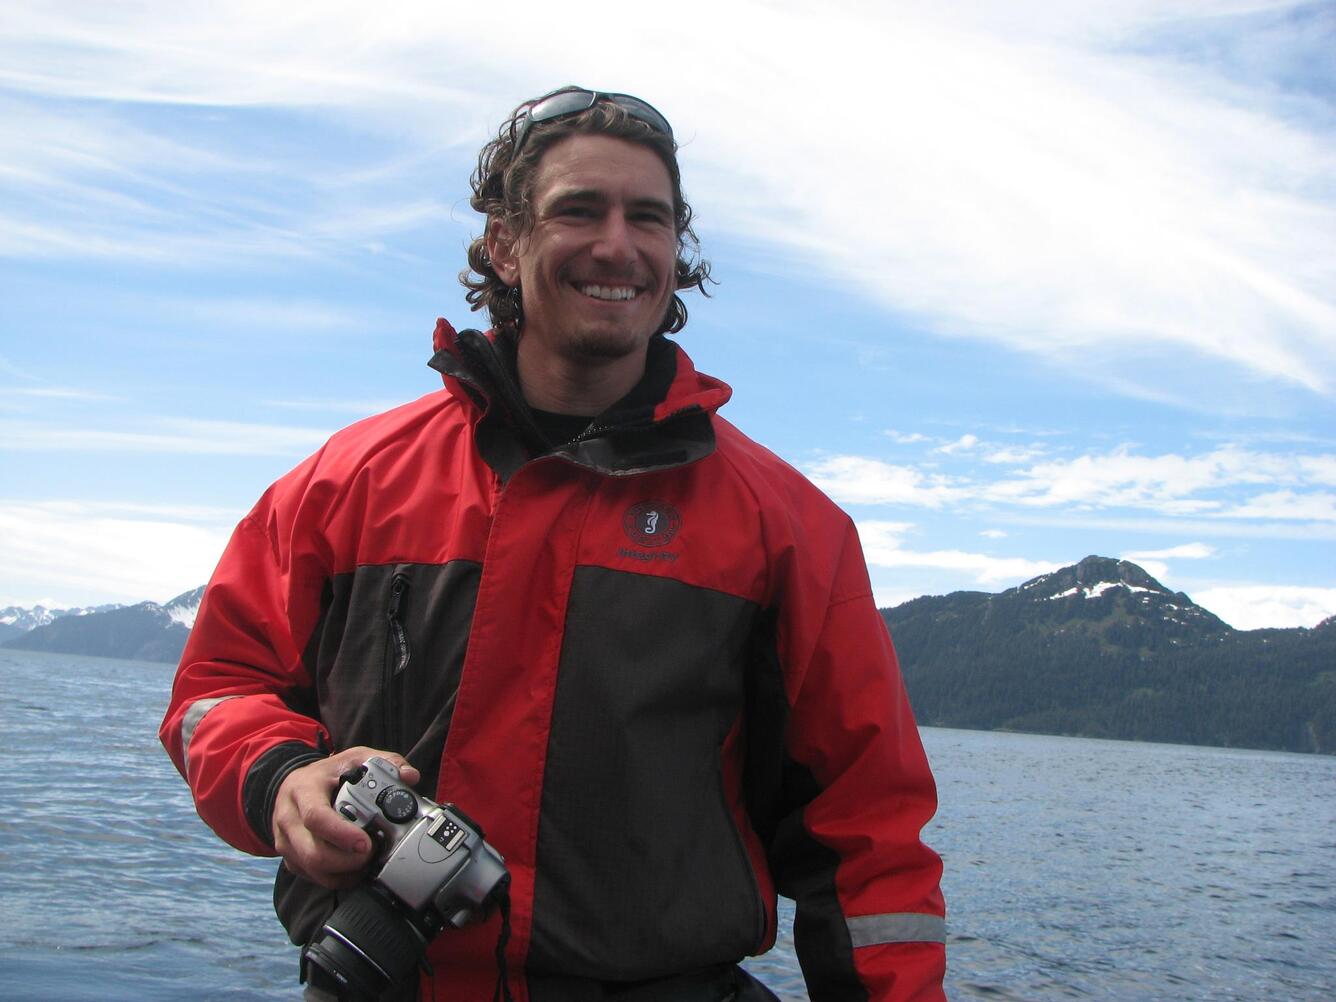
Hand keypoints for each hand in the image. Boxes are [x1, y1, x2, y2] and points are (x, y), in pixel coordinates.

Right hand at [272, 746, 420, 888]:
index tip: (365, 842)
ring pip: (312, 870)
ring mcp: (285, 841)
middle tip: (371, 854)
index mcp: (303, 790)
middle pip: (312, 852)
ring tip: (366, 861)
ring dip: (344, 872)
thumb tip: (409, 777)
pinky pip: (313, 877)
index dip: (341, 834)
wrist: (295, 784)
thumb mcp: (356, 757)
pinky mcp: (290, 857)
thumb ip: (386, 762)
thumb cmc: (329, 773)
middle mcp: (288, 817)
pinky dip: (337, 878)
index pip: (316, 817)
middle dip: (347, 861)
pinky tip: (354, 868)